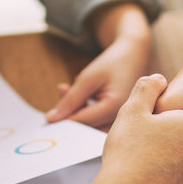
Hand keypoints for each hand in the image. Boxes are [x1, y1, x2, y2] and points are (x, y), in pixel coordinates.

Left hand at [45, 3, 151, 128]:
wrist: (135, 56)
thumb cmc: (114, 63)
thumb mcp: (89, 77)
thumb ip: (70, 99)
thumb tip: (51, 119)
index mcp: (115, 107)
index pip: (83, 122)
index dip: (63, 120)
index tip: (47, 118)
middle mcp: (120, 118)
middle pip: (86, 127)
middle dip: (69, 113)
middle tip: (61, 92)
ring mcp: (120, 120)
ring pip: (90, 125)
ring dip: (75, 110)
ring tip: (68, 88)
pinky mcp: (116, 119)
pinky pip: (96, 122)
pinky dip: (84, 110)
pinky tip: (81, 93)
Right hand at [84, 74, 182, 183]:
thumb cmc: (127, 155)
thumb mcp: (132, 110)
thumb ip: (147, 87)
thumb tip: (159, 78)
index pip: (182, 116)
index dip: (159, 120)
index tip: (145, 128)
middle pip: (182, 141)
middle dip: (164, 142)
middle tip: (139, 146)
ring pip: (180, 164)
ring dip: (164, 164)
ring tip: (139, 167)